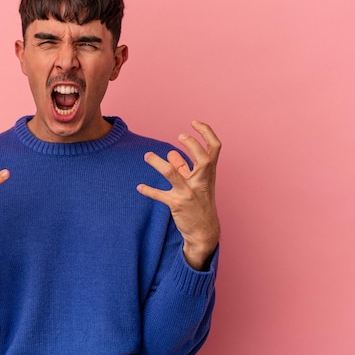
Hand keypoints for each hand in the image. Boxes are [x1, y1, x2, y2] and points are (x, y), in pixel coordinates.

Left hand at [137, 120, 220, 270]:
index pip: (215, 148)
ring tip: (147, 156)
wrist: (205, 232)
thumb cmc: (200, 203)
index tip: (194, 123)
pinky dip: (148, 190)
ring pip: (172, 173)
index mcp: (208, 173)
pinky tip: (140, 187)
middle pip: (202, 158)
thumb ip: (184, 167)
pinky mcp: (177, 205)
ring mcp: (189, 193)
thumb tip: (171, 153)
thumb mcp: (196, 184)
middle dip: (192, 144)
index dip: (206, 132)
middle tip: (179, 136)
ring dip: (157, 162)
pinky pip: (159, 195)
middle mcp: (201, 181)